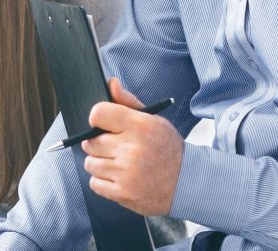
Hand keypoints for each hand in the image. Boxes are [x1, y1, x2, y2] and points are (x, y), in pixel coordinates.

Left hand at [81, 77, 183, 215]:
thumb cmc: (166, 148)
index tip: (103, 125)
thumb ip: (127, 102)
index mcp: (140, 126)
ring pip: (90, 163)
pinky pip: (95, 183)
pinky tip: (119, 177)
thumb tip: (110, 83)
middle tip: (115, 147)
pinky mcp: (123, 193)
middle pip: (90, 141)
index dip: (97, 118)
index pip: (98, 114)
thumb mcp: (152, 120)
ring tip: (119, 163)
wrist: (188, 183)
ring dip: (100, 163)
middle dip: (99, 144)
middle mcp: (132, 149)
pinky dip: (103, 181)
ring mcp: (127, 173)